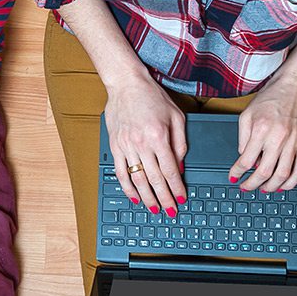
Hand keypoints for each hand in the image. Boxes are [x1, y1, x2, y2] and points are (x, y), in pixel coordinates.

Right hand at [105, 77, 186, 217]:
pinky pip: (120, 172)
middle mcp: (141, 143)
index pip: (170, 170)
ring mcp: (126, 146)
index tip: (182, 199)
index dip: (177, 188)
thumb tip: (179, 167)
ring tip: (154, 208)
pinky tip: (134, 197)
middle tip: (170, 211)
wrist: (126, 84)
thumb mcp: (176, 117)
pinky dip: (127, 187)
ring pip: (138, 179)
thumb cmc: (152, 97)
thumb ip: (180, 143)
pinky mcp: (115, 145)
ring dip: (147, 197)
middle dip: (164, 198)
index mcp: (158, 136)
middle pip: (155, 179)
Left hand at [229, 76, 296, 192]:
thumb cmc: (271, 98)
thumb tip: (243, 157)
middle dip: (252, 184)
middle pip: (264, 172)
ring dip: (272, 187)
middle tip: (246, 187)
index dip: (238, 172)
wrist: (296, 86)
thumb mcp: (247, 114)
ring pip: (283, 175)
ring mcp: (295, 142)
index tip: (234, 177)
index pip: (246, 160)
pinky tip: (284, 185)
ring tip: (264, 189)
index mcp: (261, 130)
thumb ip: (243, 137)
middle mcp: (278, 138)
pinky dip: (292, 182)